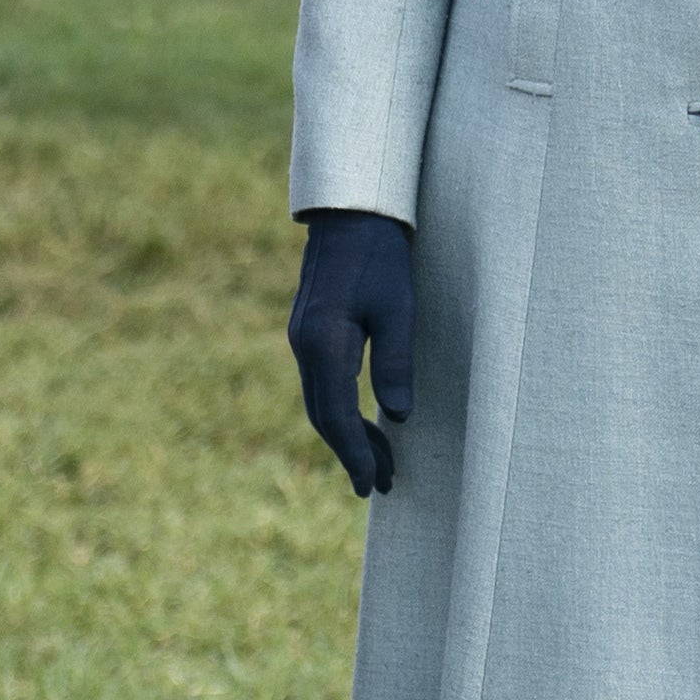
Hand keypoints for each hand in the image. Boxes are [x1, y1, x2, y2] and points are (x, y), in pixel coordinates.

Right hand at [290, 209, 417, 496]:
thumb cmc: (380, 257)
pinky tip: (362, 422)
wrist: (350, 214)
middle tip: (381, 485)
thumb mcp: (398, 309)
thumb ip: (394, 363)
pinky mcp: (308, 332)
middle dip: (352, 454)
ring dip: (347, 436)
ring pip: (320, 403)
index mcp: (323, 344)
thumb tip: (396, 417)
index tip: (373, 484)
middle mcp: (304, 346)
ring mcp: (301, 339)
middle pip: (324, 417)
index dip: (355, 455)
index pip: (337, 416)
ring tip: (378, 464)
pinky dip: (340, 411)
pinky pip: (320, 385)